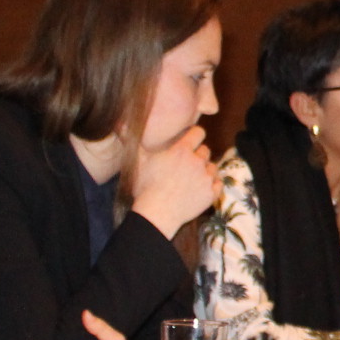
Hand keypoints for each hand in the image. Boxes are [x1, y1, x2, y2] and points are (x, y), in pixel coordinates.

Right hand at [131, 125, 216, 239]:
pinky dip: (212, 185)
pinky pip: (218, 183)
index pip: (198, 132)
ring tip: (191, 179)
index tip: (190, 140)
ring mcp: (206, 177)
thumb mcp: (139, 162)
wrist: (157, 214)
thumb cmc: (146, 187)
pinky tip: (200, 188)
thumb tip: (121, 125)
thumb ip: (136, 141)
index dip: (195, 135)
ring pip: (212, 167)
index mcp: (181, 150)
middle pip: (205, 151)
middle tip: (186, 164)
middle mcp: (197, 161)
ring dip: (205, 170)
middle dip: (197, 155)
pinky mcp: (211, 193)